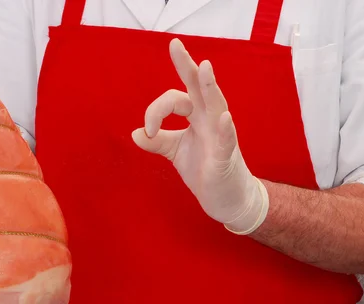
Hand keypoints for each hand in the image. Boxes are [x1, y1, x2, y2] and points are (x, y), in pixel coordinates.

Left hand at [132, 39, 268, 234]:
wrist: (224, 198)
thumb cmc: (204, 169)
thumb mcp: (175, 151)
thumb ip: (158, 140)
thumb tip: (136, 133)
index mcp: (197, 116)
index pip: (174, 99)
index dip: (155, 112)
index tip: (148, 132)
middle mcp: (209, 120)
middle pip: (198, 88)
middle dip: (187, 66)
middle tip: (174, 45)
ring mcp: (220, 136)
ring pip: (216, 106)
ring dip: (209, 87)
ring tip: (204, 67)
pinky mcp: (226, 157)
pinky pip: (226, 140)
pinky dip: (225, 128)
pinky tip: (223, 117)